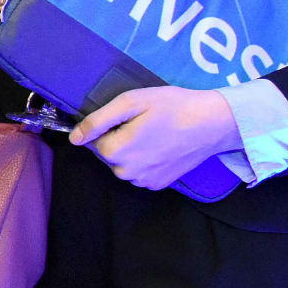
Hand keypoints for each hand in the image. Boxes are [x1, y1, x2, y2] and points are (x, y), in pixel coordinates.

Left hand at [70, 85, 240, 189]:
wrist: (213, 123)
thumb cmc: (173, 107)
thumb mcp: (131, 102)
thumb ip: (98, 120)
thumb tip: (74, 138)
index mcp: (116, 152)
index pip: (95, 140)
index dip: (111, 126)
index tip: (132, 117)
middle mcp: (126, 173)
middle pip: (109, 153)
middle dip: (120, 138)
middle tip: (145, 123)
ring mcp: (143, 181)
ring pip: (124, 164)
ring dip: (132, 150)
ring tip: (155, 134)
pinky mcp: (158, 184)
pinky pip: (140, 172)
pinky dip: (145, 160)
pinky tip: (162, 147)